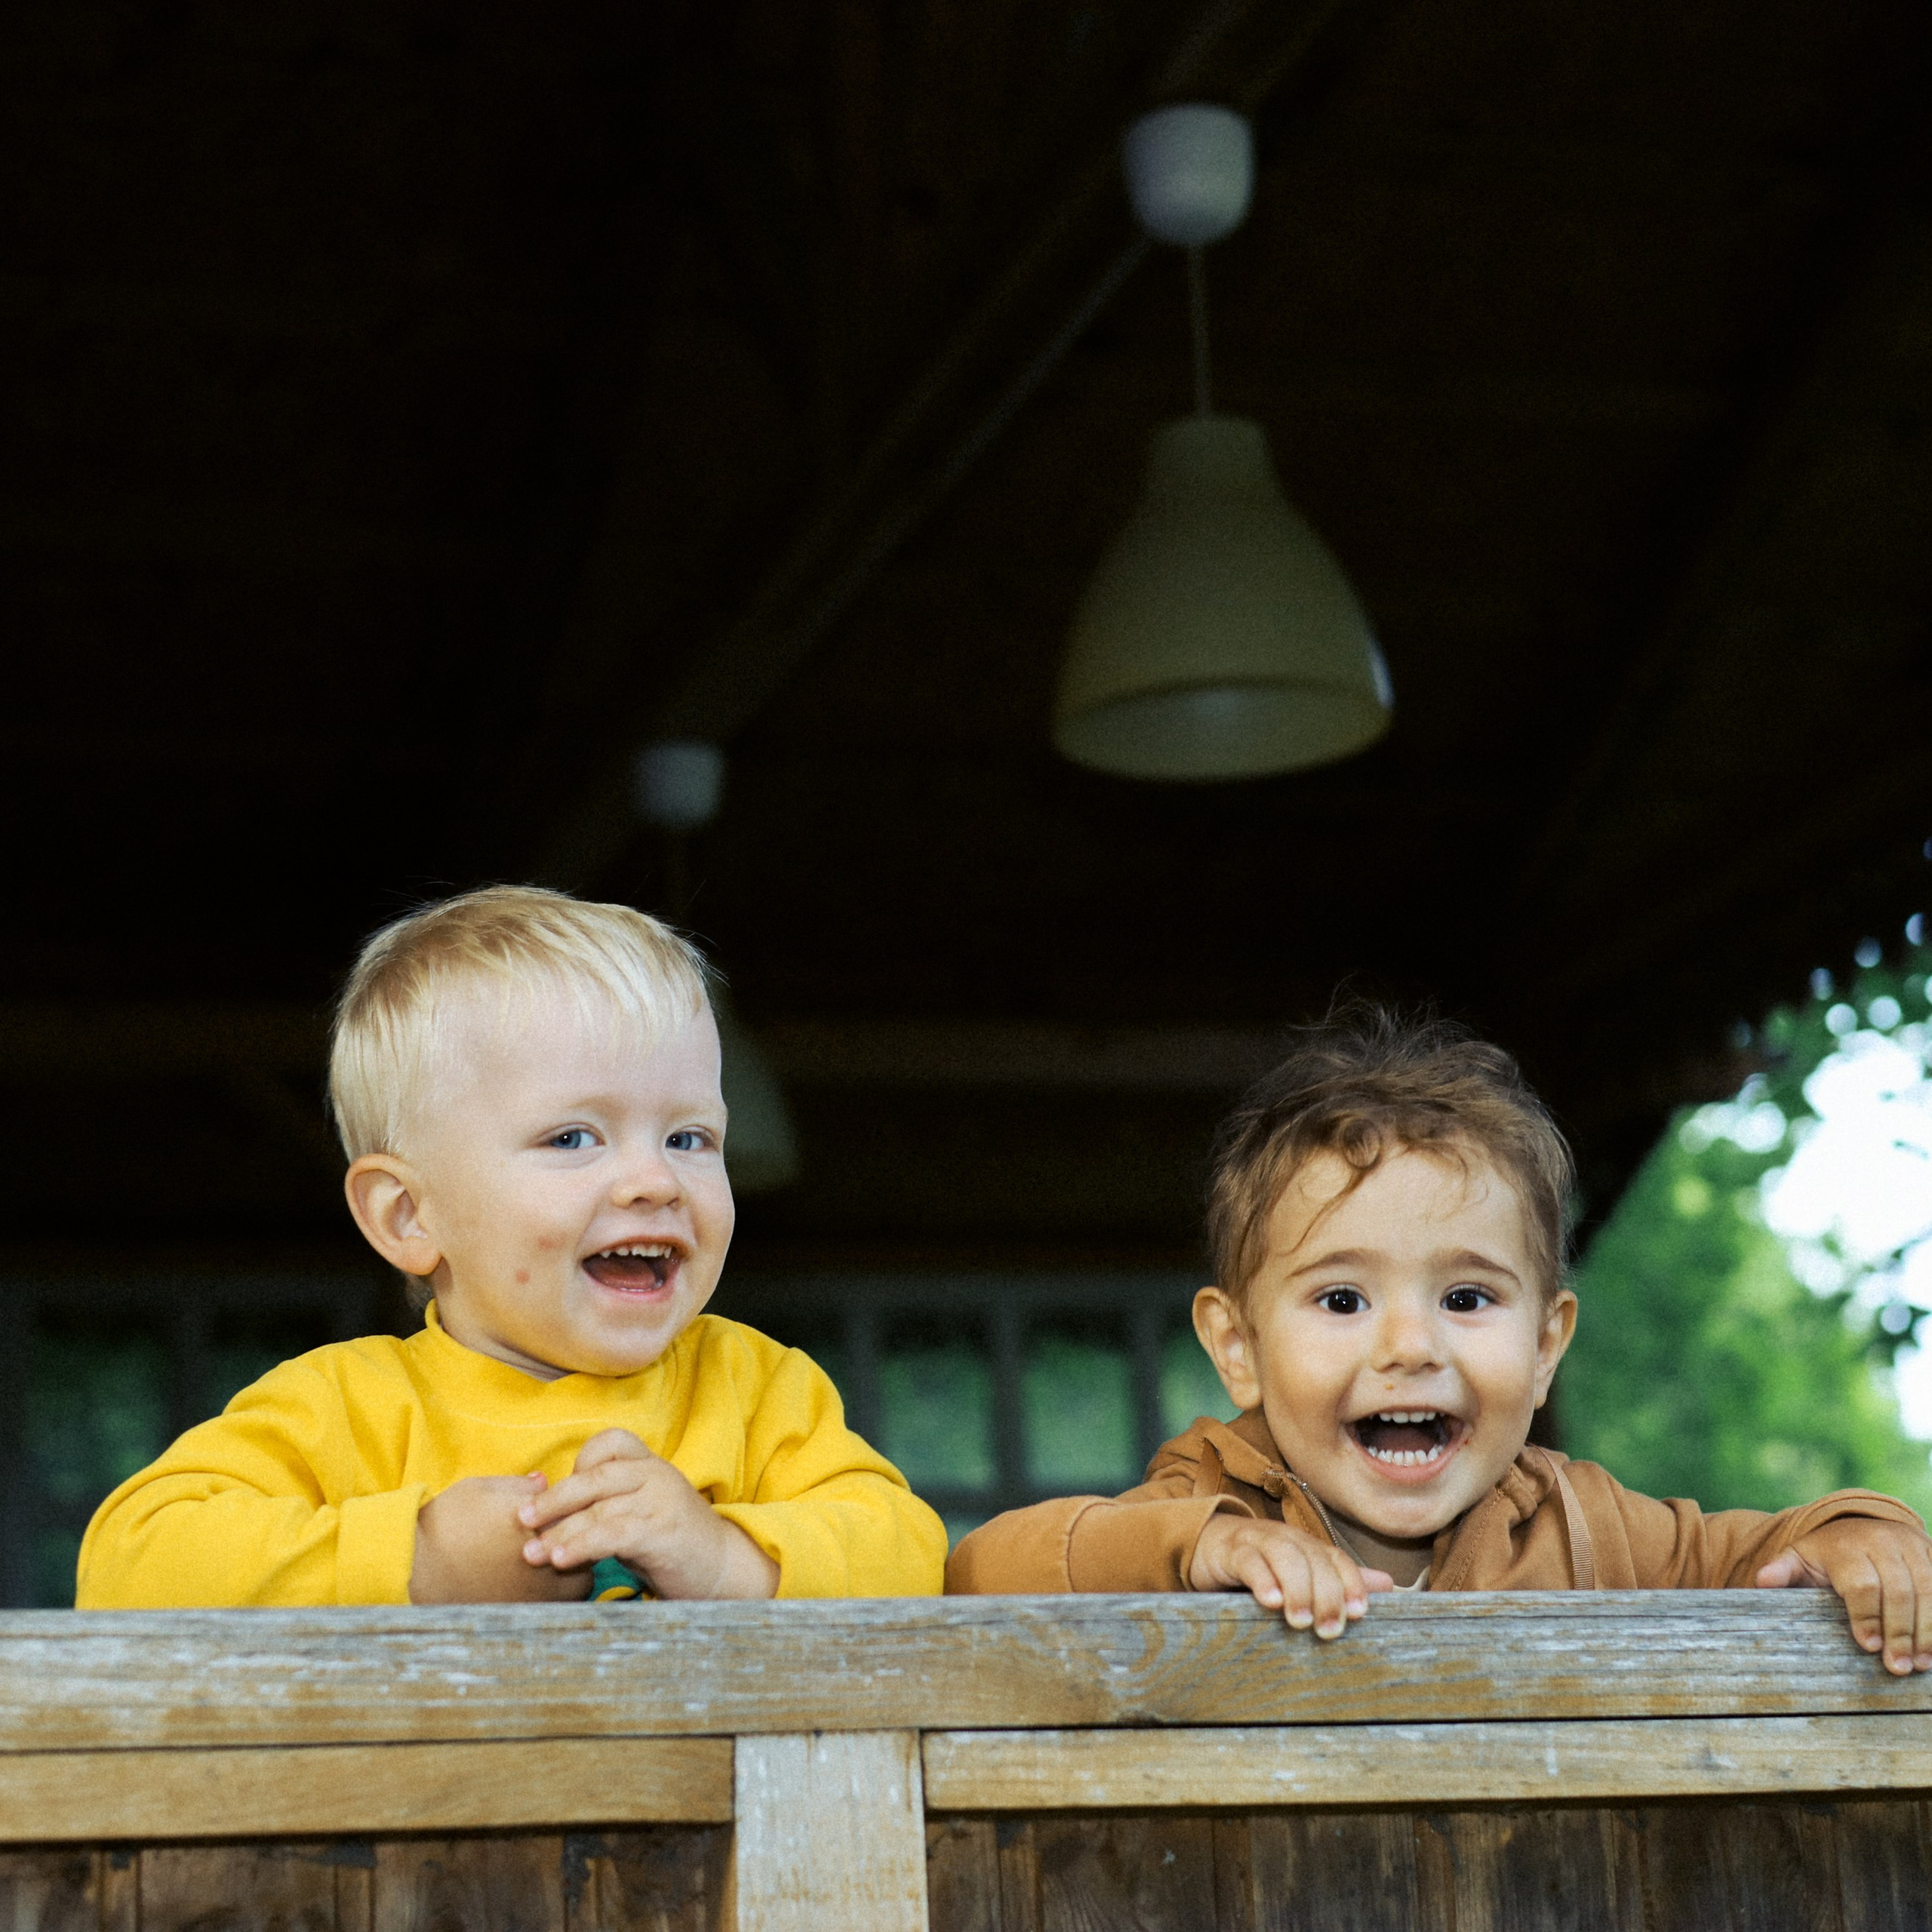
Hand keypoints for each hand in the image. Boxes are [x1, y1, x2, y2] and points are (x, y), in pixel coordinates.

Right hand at [411, 1475, 593, 1603]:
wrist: (414, 1569)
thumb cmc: (445, 1523)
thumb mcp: (480, 1489)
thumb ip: (519, 1485)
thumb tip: (545, 1481)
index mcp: (537, 1521)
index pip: (582, 1513)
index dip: (579, 1513)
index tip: (568, 1514)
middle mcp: (543, 1556)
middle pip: (587, 1551)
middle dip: (583, 1544)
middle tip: (564, 1541)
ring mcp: (536, 1591)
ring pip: (580, 1583)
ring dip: (574, 1573)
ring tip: (551, 1567)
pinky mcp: (524, 1615)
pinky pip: (559, 1609)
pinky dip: (556, 1599)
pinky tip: (535, 1588)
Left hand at [516, 1429, 779, 1600]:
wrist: (726, 1570)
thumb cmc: (676, 1545)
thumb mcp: (643, 1513)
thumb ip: (610, 1505)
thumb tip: (553, 1515)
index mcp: (651, 1465)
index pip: (610, 1443)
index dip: (581, 1462)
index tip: (560, 1494)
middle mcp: (656, 1475)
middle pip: (595, 1477)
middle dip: (553, 1500)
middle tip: (522, 1519)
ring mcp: (661, 1501)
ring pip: (598, 1510)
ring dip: (560, 1533)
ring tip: (532, 1553)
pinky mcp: (662, 1531)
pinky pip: (613, 1534)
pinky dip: (582, 1546)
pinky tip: (561, 1560)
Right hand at [1190, 1513, 1392, 1637]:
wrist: (1208, 1545)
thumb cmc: (1262, 1567)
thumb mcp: (1302, 1574)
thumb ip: (1338, 1580)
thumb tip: (1388, 1585)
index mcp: (1308, 1547)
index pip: (1338, 1559)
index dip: (1352, 1583)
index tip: (1359, 1614)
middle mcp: (1288, 1539)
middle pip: (1315, 1559)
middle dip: (1326, 1594)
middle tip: (1328, 1630)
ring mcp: (1258, 1541)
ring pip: (1285, 1556)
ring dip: (1298, 1588)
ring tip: (1300, 1620)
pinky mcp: (1231, 1550)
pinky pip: (1249, 1560)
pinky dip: (1262, 1579)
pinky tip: (1270, 1602)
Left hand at [1756, 1518, 1931, 1674]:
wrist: (1858, 1524)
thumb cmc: (1825, 1553)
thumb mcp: (1799, 1558)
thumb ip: (1782, 1571)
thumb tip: (1762, 1582)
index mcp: (1845, 1545)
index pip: (1861, 1584)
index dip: (1866, 1616)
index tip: (1869, 1646)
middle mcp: (1882, 1541)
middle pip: (1898, 1591)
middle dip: (1899, 1632)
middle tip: (1898, 1667)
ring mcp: (1911, 1545)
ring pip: (1927, 1590)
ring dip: (1927, 1631)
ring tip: (1921, 1664)